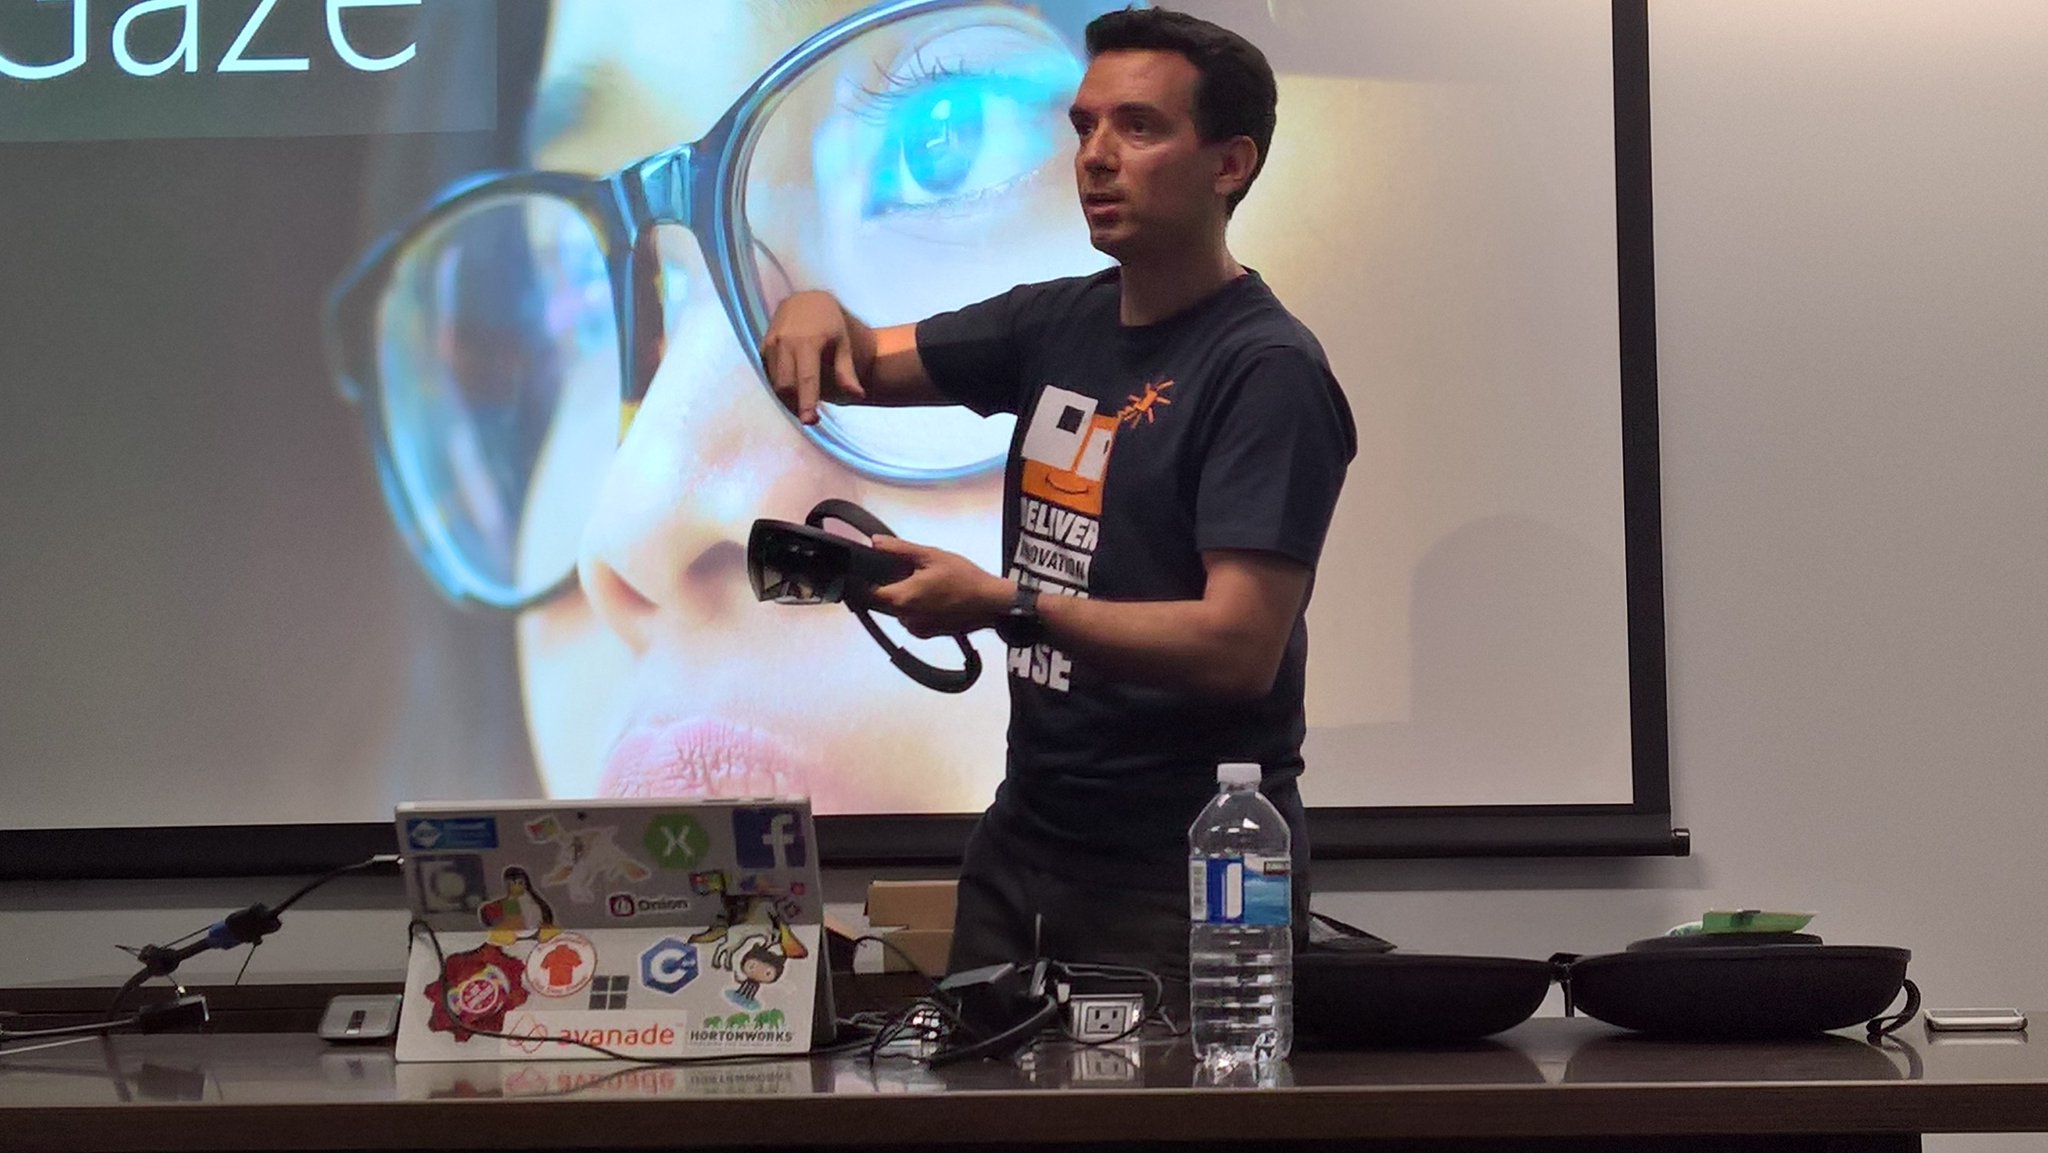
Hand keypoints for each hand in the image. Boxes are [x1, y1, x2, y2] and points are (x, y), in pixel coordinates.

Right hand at [760, 290, 866, 423]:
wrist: (805, 300)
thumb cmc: (829, 324)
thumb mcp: (842, 344)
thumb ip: (846, 372)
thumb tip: (859, 396)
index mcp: (808, 342)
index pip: (806, 379)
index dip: (807, 403)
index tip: (810, 421)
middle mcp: (785, 342)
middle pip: (786, 386)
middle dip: (796, 405)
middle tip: (811, 416)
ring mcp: (771, 344)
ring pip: (776, 383)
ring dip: (789, 398)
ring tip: (804, 400)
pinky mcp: (763, 347)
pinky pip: (770, 375)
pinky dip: (782, 386)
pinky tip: (794, 386)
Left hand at [864, 536, 1012, 638]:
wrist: (991, 603)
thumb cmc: (964, 578)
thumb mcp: (930, 555)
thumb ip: (898, 549)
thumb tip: (874, 541)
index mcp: (902, 598)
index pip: (869, 593)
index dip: (867, 580)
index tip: (874, 569)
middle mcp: (905, 618)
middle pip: (885, 601)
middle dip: (892, 586)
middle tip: (913, 571)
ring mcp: (916, 629)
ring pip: (899, 610)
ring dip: (906, 598)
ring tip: (928, 583)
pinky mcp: (928, 634)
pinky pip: (912, 619)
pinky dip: (917, 609)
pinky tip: (935, 597)